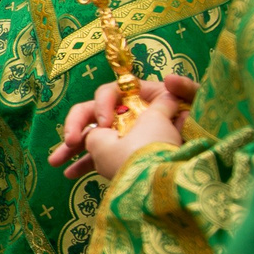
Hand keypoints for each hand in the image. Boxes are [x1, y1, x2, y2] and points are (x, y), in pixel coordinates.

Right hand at [49, 75, 194, 180]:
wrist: (196, 166)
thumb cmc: (198, 130)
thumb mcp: (195, 107)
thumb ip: (186, 90)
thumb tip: (169, 78)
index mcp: (142, 99)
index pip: (112, 93)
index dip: (102, 105)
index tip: (104, 125)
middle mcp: (129, 114)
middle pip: (93, 113)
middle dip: (76, 125)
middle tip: (70, 141)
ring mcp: (123, 136)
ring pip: (90, 136)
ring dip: (70, 148)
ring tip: (55, 161)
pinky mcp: (121, 155)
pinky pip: (97, 157)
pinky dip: (83, 165)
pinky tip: (70, 175)